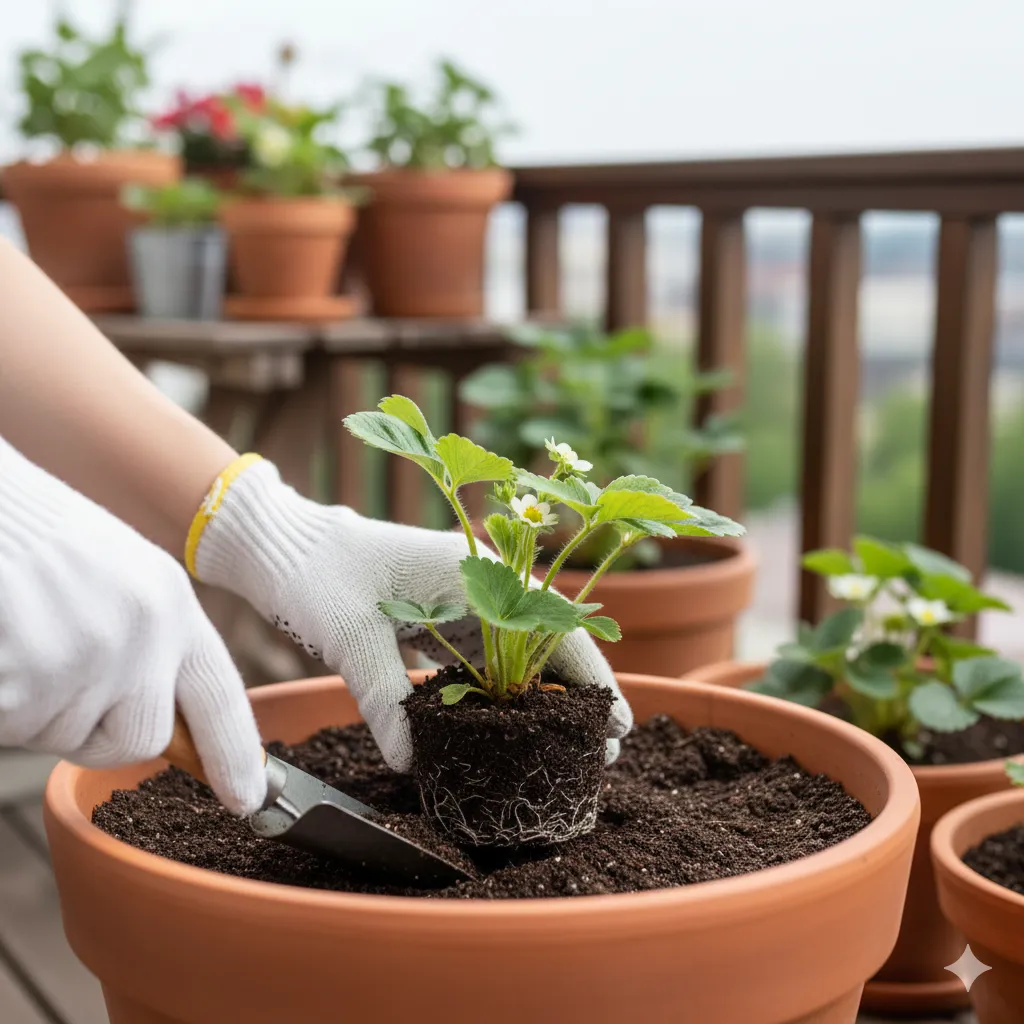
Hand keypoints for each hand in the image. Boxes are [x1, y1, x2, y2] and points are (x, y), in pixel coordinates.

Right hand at [0, 439, 265, 814]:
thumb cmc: (37, 537)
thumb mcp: (121, 574)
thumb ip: (151, 639)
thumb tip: (162, 716)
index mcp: (169, 604)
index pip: (219, 696)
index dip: (236, 754)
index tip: (247, 797)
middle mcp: (139, 635)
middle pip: (139, 739)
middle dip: (99, 731)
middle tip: (56, 673)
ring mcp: (81, 660)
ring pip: (61, 735)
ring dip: (36, 707)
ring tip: (21, 636)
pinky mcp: (24, 682)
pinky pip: (15, 726)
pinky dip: (2, 702)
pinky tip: (1, 648)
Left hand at [193, 459, 632, 771]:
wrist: (288, 546)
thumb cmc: (320, 574)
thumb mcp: (352, 635)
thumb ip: (386, 697)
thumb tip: (412, 761)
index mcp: (475, 571)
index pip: (555, 624)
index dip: (591, 676)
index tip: (616, 724)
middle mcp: (482, 582)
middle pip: (549, 641)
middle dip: (578, 695)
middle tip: (603, 754)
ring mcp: (465, 599)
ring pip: (523, 653)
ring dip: (546, 696)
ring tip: (569, 748)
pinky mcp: (445, 616)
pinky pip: (489, 658)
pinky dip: (505, 692)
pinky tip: (512, 726)